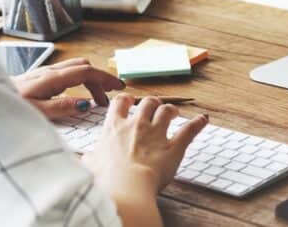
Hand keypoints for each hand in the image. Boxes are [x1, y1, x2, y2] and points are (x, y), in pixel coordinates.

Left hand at [11, 57, 124, 119]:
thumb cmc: (9, 106)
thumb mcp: (36, 112)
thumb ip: (61, 107)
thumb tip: (85, 104)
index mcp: (52, 78)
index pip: (86, 71)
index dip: (105, 78)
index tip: (118, 88)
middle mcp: (49, 72)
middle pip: (83, 66)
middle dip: (100, 79)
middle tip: (108, 98)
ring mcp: (44, 73)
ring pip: (75, 68)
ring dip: (90, 79)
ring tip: (96, 100)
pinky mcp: (39, 77)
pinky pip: (66, 73)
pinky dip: (79, 81)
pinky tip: (76, 96)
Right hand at [83, 94, 208, 198]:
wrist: (125, 187)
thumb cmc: (106, 179)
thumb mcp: (90, 166)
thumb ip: (90, 159)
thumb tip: (84, 159)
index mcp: (114, 128)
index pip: (120, 103)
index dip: (126, 100)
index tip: (129, 101)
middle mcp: (136, 125)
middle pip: (147, 102)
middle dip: (152, 103)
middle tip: (154, 107)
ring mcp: (156, 134)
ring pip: (166, 111)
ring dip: (171, 110)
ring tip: (174, 111)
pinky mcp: (174, 147)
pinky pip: (189, 130)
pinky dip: (198, 124)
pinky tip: (204, 119)